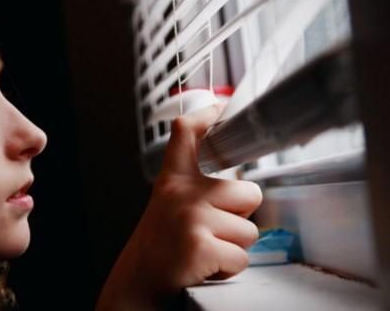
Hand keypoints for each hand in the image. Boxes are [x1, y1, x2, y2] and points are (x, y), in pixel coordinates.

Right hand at [96, 104, 261, 309]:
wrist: (138, 283)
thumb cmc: (162, 246)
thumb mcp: (170, 206)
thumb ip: (197, 188)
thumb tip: (241, 183)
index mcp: (173, 181)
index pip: (186, 136)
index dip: (205, 117)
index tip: (217, 105)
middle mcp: (181, 194)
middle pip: (249, 193)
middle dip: (240, 218)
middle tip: (210, 232)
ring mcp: (191, 219)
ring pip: (250, 231)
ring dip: (233, 247)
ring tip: (204, 251)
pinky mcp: (200, 246)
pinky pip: (241, 258)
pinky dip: (228, 269)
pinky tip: (204, 267)